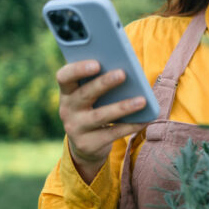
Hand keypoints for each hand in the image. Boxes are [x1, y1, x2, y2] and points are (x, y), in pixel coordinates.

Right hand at [56, 60, 148, 182]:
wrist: (85, 145)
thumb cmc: (93, 109)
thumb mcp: (91, 97)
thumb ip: (100, 82)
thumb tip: (128, 70)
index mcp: (67, 92)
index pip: (64, 77)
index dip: (78, 69)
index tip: (97, 63)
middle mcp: (67, 110)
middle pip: (85, 94)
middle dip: (104, 83)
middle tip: (123, 74)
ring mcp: (75, 129)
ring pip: (100, 116)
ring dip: (122, 107)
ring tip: (142, 100)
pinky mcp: (87, 144)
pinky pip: (112, 133)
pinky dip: (130, 126)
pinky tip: (145, 119)